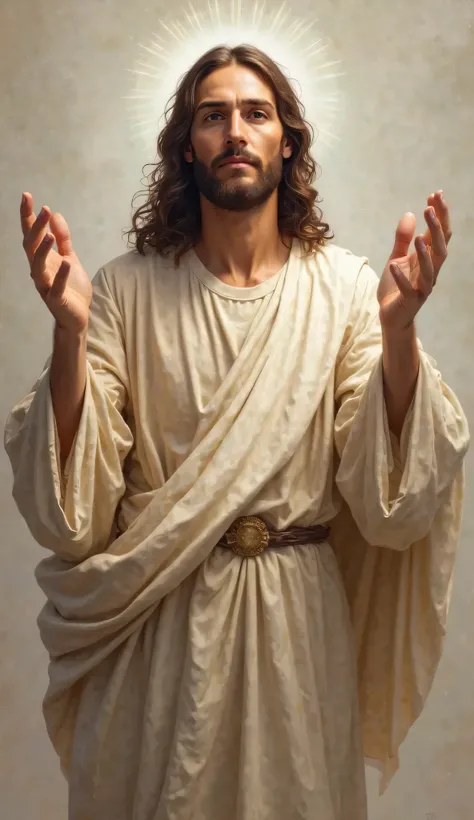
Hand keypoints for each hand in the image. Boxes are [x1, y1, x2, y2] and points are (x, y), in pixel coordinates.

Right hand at [21, 192, 91, 333]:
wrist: (78, 316)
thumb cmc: (71, 288)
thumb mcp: (69, 258)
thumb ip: (63, 239)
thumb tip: (55, 214)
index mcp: (42, 259)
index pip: (31, 234)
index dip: (28, 216)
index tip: (27, 196)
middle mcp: (39, 270)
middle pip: (31, 246)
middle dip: (35, 228)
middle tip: (44, 210)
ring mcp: (45, 285)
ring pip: (38, 266)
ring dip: (42, 250)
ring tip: (50, 236)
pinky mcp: (56, 299)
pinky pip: (56, 286)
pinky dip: (60, 275)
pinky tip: (66, 262)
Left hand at [377, 190, 451, 331]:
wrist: (390, 316)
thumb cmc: (396, 286)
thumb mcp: (397, 258)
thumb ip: (403, 238)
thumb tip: (410, 214)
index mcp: (427, 259)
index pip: (438, 234)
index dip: (439, 215)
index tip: (436, 194)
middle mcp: (429, 271)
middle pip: (439, 247)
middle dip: (436, 228)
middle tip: (430, 207)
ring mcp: (421, 287)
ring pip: (430, 270)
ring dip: (425, 254)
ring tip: (419, 239)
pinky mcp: (410, 301)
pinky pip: (408, 290)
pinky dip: (401, 279)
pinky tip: (392, 266)